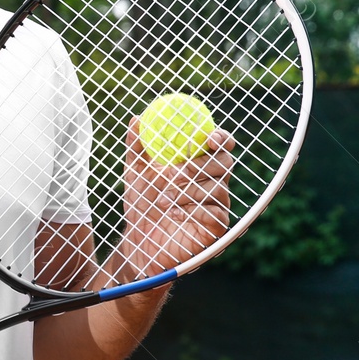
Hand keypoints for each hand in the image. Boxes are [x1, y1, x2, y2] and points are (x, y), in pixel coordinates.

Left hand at [118, 117, 233, 279]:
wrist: (138, 240)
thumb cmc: (141, 204)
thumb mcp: (135, 172)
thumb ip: (137, 147)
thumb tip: (136, 119)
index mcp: (197, 163)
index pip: (219, 145)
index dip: (220, 137)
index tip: (210, 137)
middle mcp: (212, 181)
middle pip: (223, 162)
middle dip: (196, 166)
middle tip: (171, 173)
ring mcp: (217, 204)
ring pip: (217, 188)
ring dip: (185, 192)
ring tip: (161, 201)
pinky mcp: (217, 226)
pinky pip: (214, 212)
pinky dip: (191, 211)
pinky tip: (172, 214)